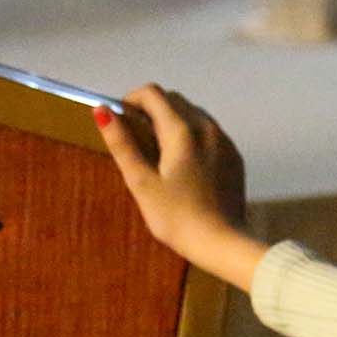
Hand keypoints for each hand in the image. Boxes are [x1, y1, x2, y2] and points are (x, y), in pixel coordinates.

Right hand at [97, 84, 266, 290]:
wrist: (223, 243)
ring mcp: (225, 141)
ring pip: (194, 113)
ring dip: (172, 120)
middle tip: (135, 137)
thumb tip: (101, 112)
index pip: (153, 93)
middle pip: (174, 100)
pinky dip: (191, 134)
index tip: (120, 120)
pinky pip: (209, 131)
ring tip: (157, 151)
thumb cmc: (176, 217)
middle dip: (150, 109)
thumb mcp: (141, 183)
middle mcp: (207, 128)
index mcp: (182, 131)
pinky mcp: (234, 157)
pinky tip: (183, 163)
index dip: (131, 100)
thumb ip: (122, 144)